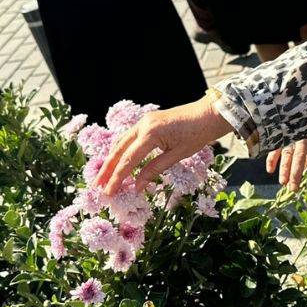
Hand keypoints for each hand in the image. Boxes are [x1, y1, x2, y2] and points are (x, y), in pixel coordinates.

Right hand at [93, 96, 232, 194]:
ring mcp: (144, 121)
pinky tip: (117, 160)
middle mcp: (143, 125)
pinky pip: (129, 137)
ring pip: (121, 142)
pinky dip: (121, 150)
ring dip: (111, 159)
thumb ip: (155, 170)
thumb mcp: (177, 155)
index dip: (117, 178)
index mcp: (150, 134)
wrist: (209, 114)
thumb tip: (137, 186)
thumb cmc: (197, 135)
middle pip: (119, 150)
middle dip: (107, 169)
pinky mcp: (148, 121)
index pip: (128, 160)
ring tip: (103, 176)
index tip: (108, 192)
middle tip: (97, 186)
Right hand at [266, 132, 306, 190]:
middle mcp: (304, 139)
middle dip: (296, 175)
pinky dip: (271, 159)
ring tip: (283, 183)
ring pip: (286, 155)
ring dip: (284, 170)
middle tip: (293, 189)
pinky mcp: (281, 133)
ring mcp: (291, 136)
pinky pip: (275, 147)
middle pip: (300, 159)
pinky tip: (270, 170)